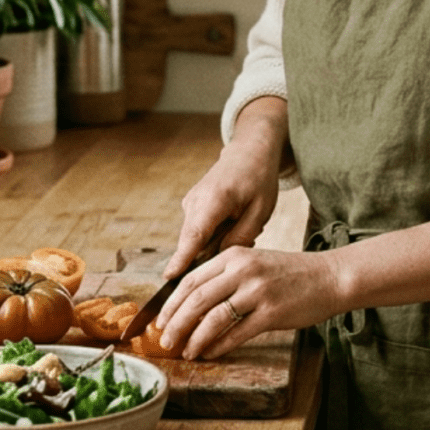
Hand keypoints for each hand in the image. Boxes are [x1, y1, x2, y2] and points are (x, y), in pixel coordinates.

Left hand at [154, 245, 340, 359]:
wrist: (327, 276)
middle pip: (197, 298)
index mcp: (235, 254)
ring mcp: (258, 291)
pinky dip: (219, 346)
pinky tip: (210, 353)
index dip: (171, 303)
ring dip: (194, 338)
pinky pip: (236, 333)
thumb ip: (226, 275)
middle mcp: (243, 269)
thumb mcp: (254, 262)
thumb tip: (191, 302)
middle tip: (165, 341)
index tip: (160, 321)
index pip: (192, 279)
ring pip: (213, 317)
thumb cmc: (288, 273)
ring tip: (186, 351)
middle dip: (176, 323)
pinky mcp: (272, 313)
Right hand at [162, 97, 289, 280]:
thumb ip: (241, 237)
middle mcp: (196, 200)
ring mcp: (190, 202)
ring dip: (216, 241)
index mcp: (215, 199)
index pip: (196, 235)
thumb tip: (219, 260)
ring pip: (196, 237)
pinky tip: (232, 218)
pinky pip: (198, 230)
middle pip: (193, 241)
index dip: (182, 258)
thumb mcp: (261, 211)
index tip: (168, 277)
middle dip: (212, 252)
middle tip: (244, 232)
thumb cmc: (258, 179)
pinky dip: (213, 233)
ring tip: (241, 220)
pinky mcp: (191, 205)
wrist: (248, 152)